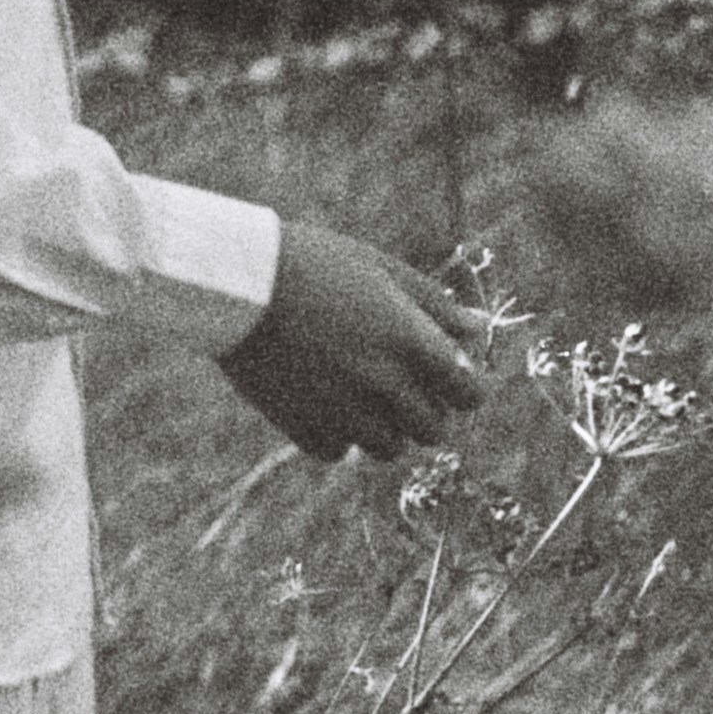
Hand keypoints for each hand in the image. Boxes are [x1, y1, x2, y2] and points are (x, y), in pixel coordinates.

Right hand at [218, 218, 488, 462]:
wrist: (234, 278)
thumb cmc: (313, 262)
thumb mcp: (379, 269)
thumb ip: (435, 304)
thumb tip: (478, 329)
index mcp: (412, 342)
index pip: (471, 394)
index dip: (466, 388)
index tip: (450, 377)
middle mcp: (384, 383)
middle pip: (434, 430)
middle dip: (425, 410)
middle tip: (398, 383)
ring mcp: (342, 409)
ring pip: (389, 449)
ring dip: (384, 427)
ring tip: (357, 393)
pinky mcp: (301, 424)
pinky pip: (339, 451)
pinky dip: (337, 435)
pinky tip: (323, 402)